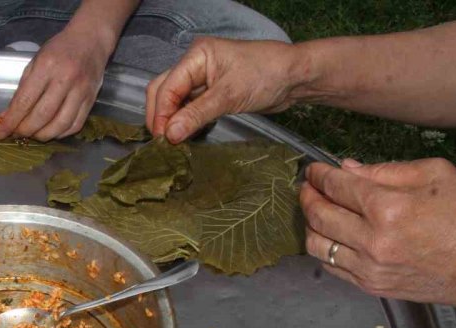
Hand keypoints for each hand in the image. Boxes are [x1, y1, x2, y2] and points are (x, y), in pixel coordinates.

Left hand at [0, 24, 110, 140]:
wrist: (90, 40)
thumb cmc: (59, 50)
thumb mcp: (35, 62)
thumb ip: (22, 90)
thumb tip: (8, 116)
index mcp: (47, 66)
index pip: (25, 101)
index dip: (12, 121)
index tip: (2, 132)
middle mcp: (66, 79)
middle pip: (42, 116)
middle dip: (26, 130)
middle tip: (17, 134)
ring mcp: (81, 91)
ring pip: (60, 124)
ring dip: (43, 136)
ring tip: (33, 135)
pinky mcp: (91, 100)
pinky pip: (75, 125)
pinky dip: (61, 134)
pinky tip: (51, 131)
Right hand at [146, 37, 305, 142]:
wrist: (295, 78)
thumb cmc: (266, 75)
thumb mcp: (229, 96)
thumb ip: (196, 115)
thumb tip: (169, 135)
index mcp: (196, 56)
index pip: (167, 87)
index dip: (161, 114)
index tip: (163, 139)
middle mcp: (195, 65)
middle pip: (163, 92)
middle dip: (160, 117)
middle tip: (163, 143)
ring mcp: (202, 80)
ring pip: (174, 102)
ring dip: (171, 121)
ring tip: (173, 143)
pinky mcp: (211, 94)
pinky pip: (189, 108)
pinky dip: (184, 122)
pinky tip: (186, 135)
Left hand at [302, 158, 455, 316]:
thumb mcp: (434, 174)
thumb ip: (385, 169)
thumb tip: (347, 169)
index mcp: (388, 207)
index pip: (336, 186)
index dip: (318, 175)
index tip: (313, 170)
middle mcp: (373, 240)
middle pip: (318, 215)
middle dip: (307, 196)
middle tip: (307, 188)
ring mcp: (368, 267)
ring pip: (317, 244)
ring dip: (309, 224)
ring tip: (316, 211)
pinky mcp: (370, 285)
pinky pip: (331, 266)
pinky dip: (324, 248)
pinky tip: (331, 235)